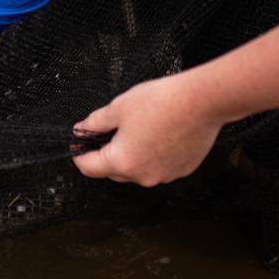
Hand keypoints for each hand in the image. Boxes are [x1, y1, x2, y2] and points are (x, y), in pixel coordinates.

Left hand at [70, 74, 223, 186]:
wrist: (201, 101)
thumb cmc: (160, 102)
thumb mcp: (118, 108)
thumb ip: (95, 123)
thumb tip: (81, 129)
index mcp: (122, 162)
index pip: (89, 168)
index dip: (79, 155)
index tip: (77, 145)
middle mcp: (143, 176)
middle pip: (113, 171)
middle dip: (106, 154)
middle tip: (107, 132)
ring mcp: (165, 175)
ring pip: (137, 170)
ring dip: (131, 155)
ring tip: (137, 129)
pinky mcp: (182, 170)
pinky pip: (159, 167)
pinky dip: (153, 155)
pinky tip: (157, 134)